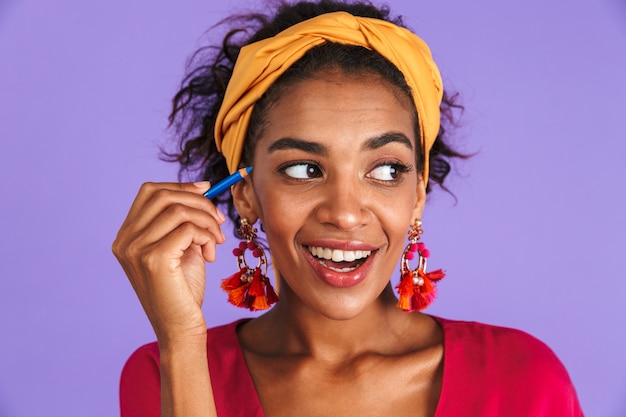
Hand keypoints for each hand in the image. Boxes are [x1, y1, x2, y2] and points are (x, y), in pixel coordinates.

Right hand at [112, 181, 226, 345]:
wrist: (181, 329)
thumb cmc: (183, 289)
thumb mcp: (181, 247)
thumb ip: (183, 220)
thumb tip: (202, 186)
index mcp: (126, 236)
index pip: (150, 192)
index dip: (180, 186)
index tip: (207, 189)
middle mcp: (125, 241)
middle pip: (163, 195)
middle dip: (199, 201)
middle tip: (219, 221)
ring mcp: (136, 249)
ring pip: (179, 210)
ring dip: (207, 222)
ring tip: (217, 242)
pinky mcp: (154, 259)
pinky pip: (188, 229)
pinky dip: (207, 236)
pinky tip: (211, 255)